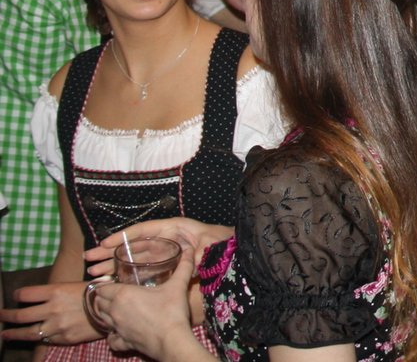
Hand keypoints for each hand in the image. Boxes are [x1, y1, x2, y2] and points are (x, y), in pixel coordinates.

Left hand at [0, 280, 101, 347]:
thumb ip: (55, 291)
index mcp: (55, 291)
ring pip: (28, 332)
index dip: (18, 294)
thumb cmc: (97, 291)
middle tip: (0, 315)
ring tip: (5, 333)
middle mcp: (52, 308)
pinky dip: (38, 338)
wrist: (114, 309)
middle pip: (20, 314)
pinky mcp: (63, 338)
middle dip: (6, 315)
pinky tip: (33, 337)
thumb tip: (40, 296)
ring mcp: (56, 325)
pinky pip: (46, 339)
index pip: (25, 293)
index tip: (16, 296)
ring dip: (14, 333)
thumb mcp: (75, 285)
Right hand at [83, 218, 231, 278]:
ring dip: (114, 264)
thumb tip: (191, 259)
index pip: (144, 229)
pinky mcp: (166, 264)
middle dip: (110, 251)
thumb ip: (200, 252)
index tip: (103, 244)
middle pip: (134, 243)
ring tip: (93, 273)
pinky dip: (127, 273)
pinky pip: (143, 267)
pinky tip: (112, 281)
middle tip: (88, 259)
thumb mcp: (212, 245)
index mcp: (175, 228)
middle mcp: (167, 238)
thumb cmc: (223, 243)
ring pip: (134, 257)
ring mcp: (165, 251)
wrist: (235, 252)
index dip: (123, 236)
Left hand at [85, 243, 198, 358]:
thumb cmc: (171, 310)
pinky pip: (111, 339)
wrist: (171, 339)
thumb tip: (189, 250)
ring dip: (106, 314)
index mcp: (123, 295)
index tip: (114, 282)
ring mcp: (117, 328)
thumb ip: (184, 266)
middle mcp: (115, 311)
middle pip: (99, 303)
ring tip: (117, 310)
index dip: (105, 284)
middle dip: (104, 298)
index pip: (101, 288)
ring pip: (102, 320)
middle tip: (117, 293)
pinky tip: (120, 332)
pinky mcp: (122, 342)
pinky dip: (112, 335)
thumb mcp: (177, 285)